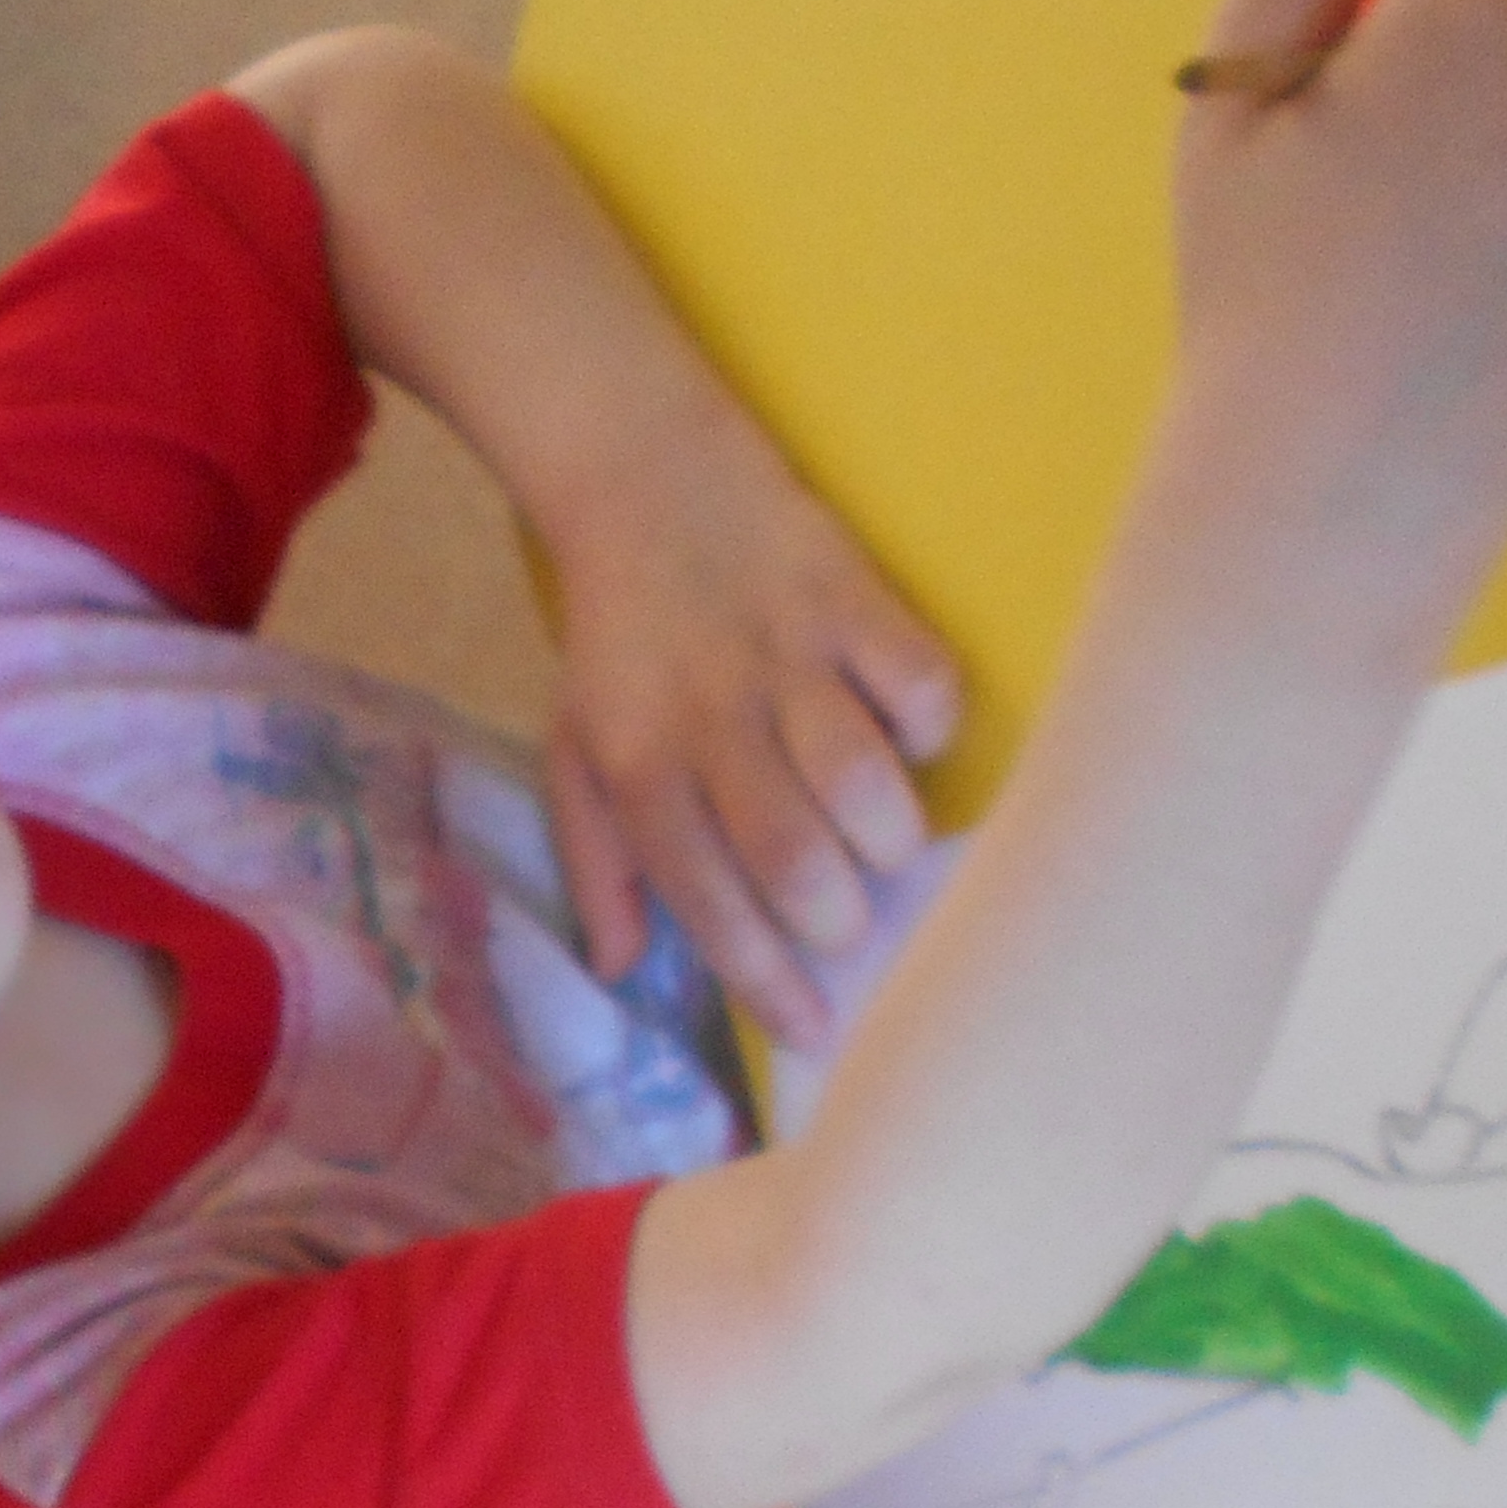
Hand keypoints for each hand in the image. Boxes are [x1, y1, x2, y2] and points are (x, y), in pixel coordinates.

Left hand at [539, 421, 962, 1050]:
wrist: (646, 476)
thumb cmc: (619, 640)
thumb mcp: (578, 749)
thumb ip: (599, 862)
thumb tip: (621, 967)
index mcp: (640, 767)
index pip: (705, 899)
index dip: (765, 980)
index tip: (814, 1031)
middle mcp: (712, 719)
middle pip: (790, 852)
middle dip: (835, 917)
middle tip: (849, 924)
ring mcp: (788, 657)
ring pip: (861, 777)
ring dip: (887, 835)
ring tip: (884, 847)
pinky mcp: (852, 598)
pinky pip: (921, 683)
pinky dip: (928, 727)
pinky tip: (905, 735)